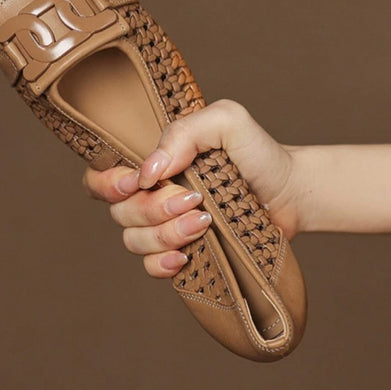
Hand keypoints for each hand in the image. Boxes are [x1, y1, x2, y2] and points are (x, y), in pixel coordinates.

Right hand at [82, 99, 300, 277]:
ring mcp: (164, 226)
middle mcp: (151, 195)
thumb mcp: (226, 122)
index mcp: (153, 164)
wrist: (289, 192)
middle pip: (120, 212)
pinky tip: (185, 256)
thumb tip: (148, 172)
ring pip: (134, 241)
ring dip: (165, 234)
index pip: (101, 177)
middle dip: (154, 209)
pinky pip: (151, 267)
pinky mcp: (181, 251)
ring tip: (204, 223)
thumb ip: (184, 132)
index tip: (141, 182)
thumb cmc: (257, 153)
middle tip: (194, 200)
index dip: (108, 184)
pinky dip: (162, 264)